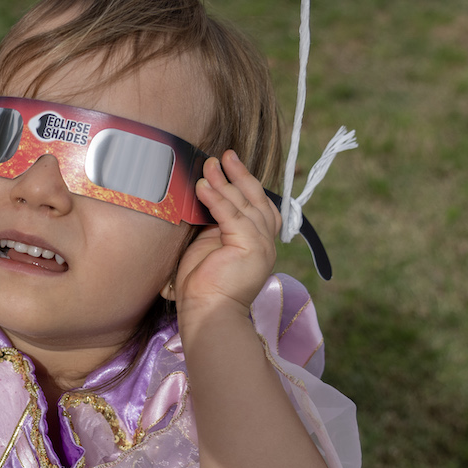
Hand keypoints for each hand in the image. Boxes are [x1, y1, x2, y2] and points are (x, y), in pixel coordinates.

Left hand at [174, 150, 279, 324]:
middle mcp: (265, 242)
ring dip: (224, 182)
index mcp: (258, 243)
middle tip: (223, 155)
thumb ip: (214, 224)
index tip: (230, 164)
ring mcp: (260, 245)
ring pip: (243, 205)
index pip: (259, 206)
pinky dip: (216, 199)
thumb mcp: (209, 246)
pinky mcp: (249, 247)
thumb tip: (205, 198)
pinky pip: (231, 215)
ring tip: (208, 165)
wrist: (207, 312)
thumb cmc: (203, 286)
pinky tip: (202, 187)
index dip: (246, 183)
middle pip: (255, 200)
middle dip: (238, 175)